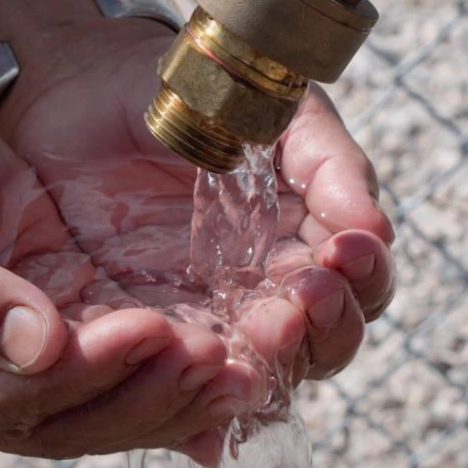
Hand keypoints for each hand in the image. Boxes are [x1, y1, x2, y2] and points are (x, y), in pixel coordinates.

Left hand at [0, 16, 396, 461]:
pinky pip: (183, 376)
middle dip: (324, 328)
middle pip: (323, 344)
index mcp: (309, 241)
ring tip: (262, 324)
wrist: (91, 82)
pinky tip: (199, 357)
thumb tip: (375, 229)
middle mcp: (268, 291)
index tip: (346, 251)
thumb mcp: (275, 112)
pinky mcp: (147, 329)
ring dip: (273, 359)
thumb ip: (329, 163)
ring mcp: (209, 316)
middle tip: (303, 298)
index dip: (364, 280)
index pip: (361, 288)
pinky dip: (202, 384)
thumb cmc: (197, 94)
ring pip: (263, 372)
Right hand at [0, 73, 250, 457]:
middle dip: (143, 394)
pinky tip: (222, 378)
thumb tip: (34, 349)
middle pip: (62, 423)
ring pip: (96, 414)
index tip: (147, 329)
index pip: (6, 398)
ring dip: (167, 398)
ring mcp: (7, 375)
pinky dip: (164, 383)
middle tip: (214, 358)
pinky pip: (110, 380)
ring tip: (236, 372)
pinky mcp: (49, 342)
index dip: (81, 373)